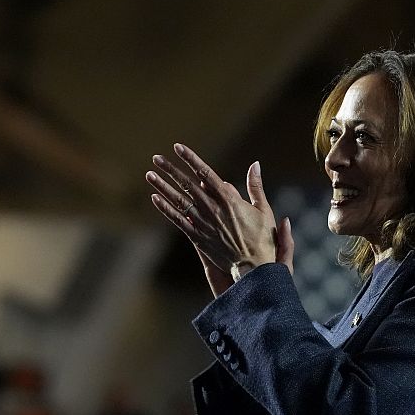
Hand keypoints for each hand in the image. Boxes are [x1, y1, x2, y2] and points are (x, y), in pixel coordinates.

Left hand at [146, 143, 293, 293]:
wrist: (254, 267)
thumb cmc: (261, 238)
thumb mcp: (263, 209)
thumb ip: (255, 186)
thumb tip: (255, 164)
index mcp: (229, 200)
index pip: (206, 173)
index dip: (191, 159)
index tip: (178, 147)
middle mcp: (213, 209)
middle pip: (188, 184)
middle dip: (171, 170)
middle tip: (157, 158)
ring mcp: (203, 223)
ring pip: (179, 201)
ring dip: (163, 187)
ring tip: (150, 175)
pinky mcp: (198, 237)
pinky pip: (179, 220)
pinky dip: (166, 209)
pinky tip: (155, 198)